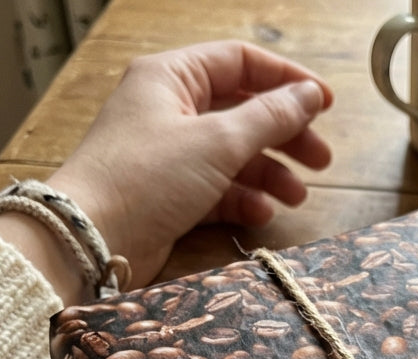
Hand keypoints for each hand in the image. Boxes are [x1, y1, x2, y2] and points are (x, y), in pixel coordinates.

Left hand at [29, 41, 332, 291]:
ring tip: (298, 197)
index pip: (241, 62)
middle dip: (285, 137)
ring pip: (233, 155)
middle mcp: (169, 109)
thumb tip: (309, 97)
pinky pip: (217, 189)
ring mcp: (169, 155)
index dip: (287, 82)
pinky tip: (263, 213)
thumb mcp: (217, 141)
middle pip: (242, 112)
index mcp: (173, 77)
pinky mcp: (169, 195)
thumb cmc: (146, 177)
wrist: (92, 237)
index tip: (326, 105)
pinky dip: (242, 200)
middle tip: (321, 161)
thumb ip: (269, 118)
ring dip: (269, 174)